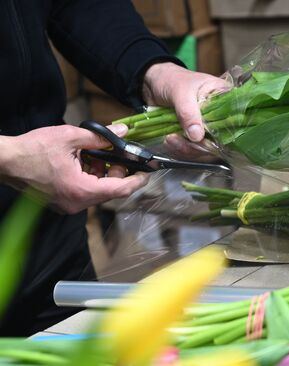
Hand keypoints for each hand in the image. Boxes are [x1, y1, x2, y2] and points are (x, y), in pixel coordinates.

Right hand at [0, 124, 148, 213]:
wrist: (4, 161)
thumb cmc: (32, 149)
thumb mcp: (70, 137)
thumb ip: (100, 137)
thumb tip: (123, 132)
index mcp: (81, 190)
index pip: (121, 190)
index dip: (138, 180)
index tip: (148, 171)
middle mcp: (77, 203)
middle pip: (111, 191)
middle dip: (119, 172)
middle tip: (120, 154)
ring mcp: (68, 205)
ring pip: (98, 191)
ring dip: (104, 174)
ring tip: (98, 154)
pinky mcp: (61, 202)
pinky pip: (85, 192)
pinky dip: (91, 178)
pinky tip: (85, 161)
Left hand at [141, 63, 229, 142]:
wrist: (152, 83)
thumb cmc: (171, 79)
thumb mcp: (180, 92)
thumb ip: (188, 113)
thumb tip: (197, 136)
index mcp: (224, 97)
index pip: (235, 120)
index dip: (225, 134)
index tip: (207, 139)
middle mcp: (220, 114)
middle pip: (222, 139)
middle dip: (201, 146)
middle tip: (182, 140)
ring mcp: (207, 126)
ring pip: (207, 147)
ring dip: (188, 149)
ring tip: (172, 139)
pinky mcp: (195, 135)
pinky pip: (194, 149)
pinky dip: (182, 149)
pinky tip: (171, 140)